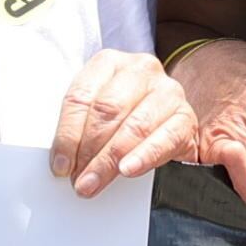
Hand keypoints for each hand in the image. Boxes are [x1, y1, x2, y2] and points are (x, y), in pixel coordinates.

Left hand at [50, 49, 197, 192]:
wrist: (164, 122)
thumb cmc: (124, 116)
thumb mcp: (96, 112)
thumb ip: (79, 128)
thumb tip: (62, 162)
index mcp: (109, 63)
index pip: (81, 97)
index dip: (67, 135)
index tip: (60, 165)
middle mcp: (140, 70)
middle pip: (107, 110)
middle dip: (89, 150)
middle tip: (78, 179)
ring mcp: (167, 91)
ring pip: (134, 125)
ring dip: (110, 160)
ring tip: (95, 182)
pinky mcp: (185, 116)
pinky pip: (165, 138)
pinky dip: (144, 157)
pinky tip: (128, 170)